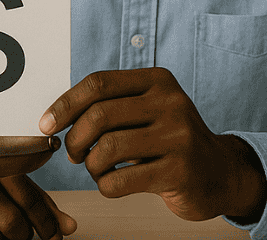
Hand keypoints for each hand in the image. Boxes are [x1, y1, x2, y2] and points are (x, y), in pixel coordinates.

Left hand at [39, 67, 264, 221]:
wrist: (220, 172)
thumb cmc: (169, 140)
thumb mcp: (147, 109)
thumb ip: (110, 104)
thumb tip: (54, 117)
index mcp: (158, 81)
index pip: (98, 84)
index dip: (65, 104)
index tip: (46, 124)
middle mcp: (171, 103)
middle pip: (98, 115)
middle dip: (74, 138)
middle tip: (73, 153)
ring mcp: (179, 137)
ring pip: (106, 149)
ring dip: (89, 164)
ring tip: (96, 168)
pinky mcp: (179, 172)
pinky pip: (119, 180)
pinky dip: (104, 185)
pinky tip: (112, 183)